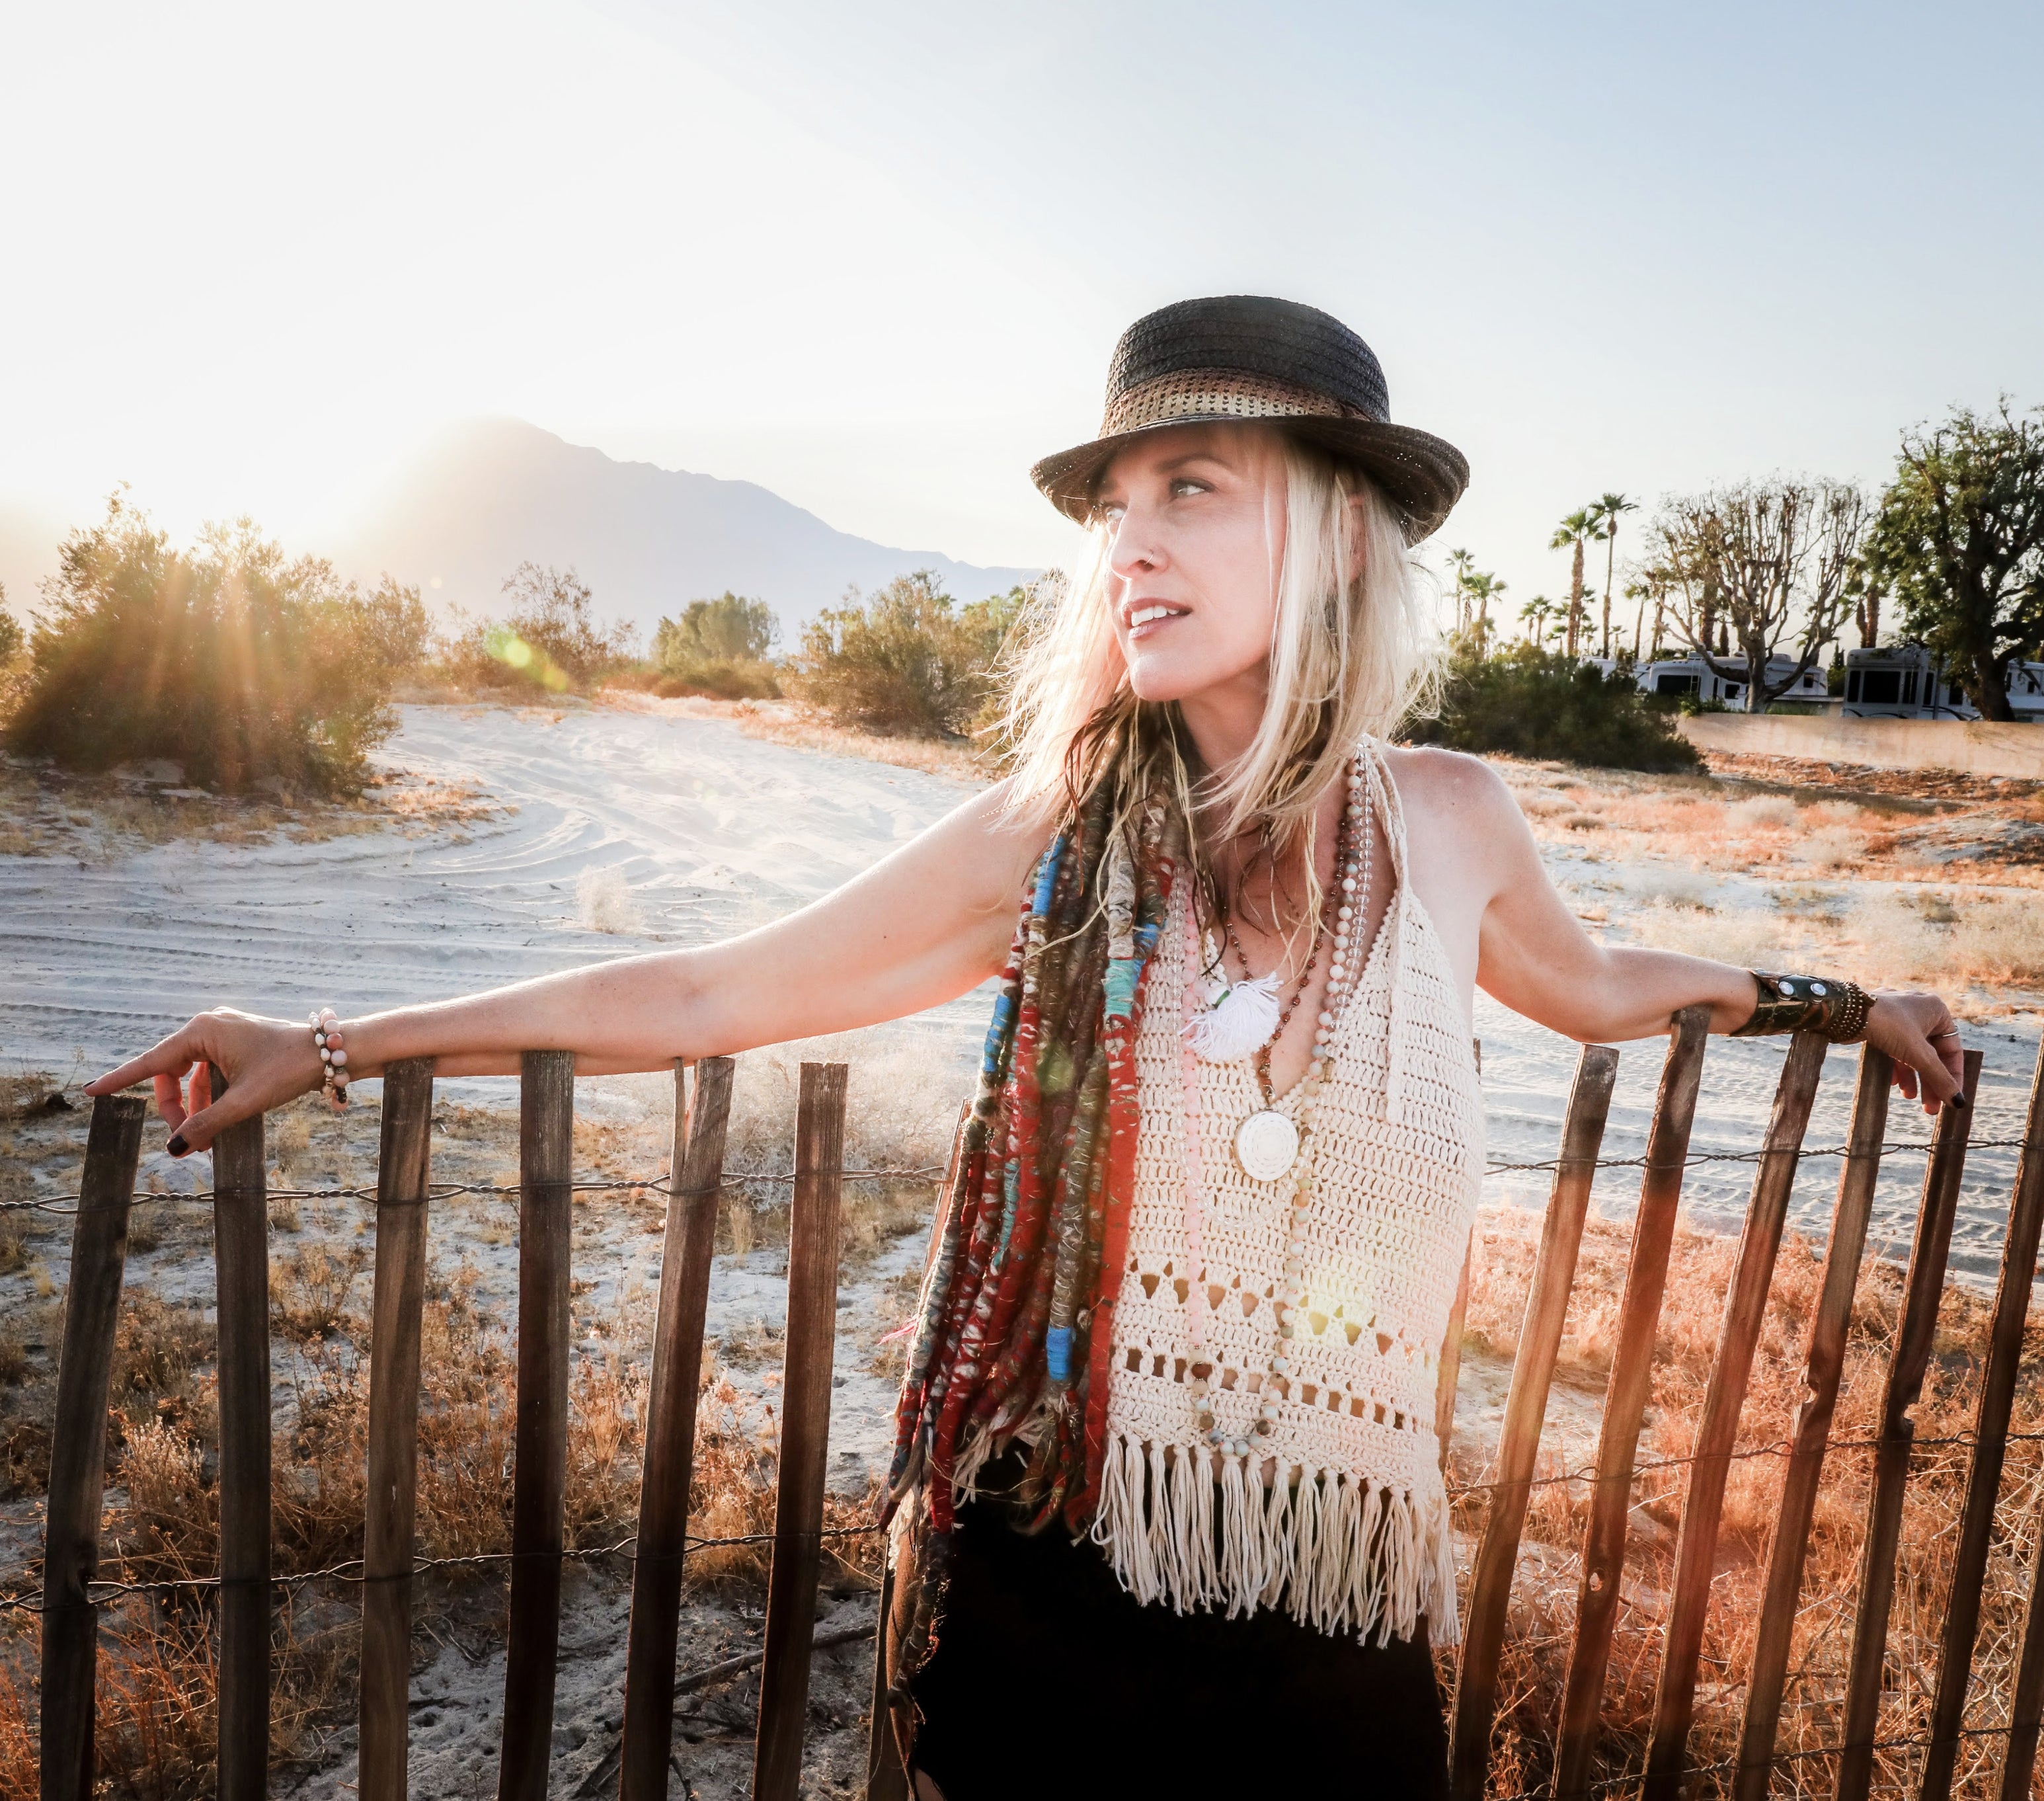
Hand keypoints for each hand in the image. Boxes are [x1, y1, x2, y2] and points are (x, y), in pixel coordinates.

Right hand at [84, 1008, 325, 1154]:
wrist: (332, 1052)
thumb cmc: (289, 1069)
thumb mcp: (244, 1101)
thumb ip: (206, 1124)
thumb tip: (174, 1149)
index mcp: (203, 1030)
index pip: (151, 1062)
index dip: (121, 1079)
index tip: (91, 1091)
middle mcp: (208, 1025)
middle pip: (170, 1072)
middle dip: (175, 1108)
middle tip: (188, 1139)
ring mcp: (222, 1032)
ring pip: (189, 1075)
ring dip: (193, 1106)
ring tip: (203, 1139)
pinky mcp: (235, 1041)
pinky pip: (207, 1071)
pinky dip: (207, 1095)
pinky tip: (215, 1120)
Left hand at [1864, 990, 1966, 1114]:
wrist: (1844, 1012)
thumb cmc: (1888, 1025)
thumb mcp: (1918, 1054)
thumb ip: (1939, 1078)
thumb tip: (1959, 1102)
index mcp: (1937, 1011)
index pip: (1952, 1050)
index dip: (1953, 1076)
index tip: (1952, 1099)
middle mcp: (1919, 1011)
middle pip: (1932, 1054)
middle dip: (1930, 1081)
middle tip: (1931, 1108)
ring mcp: (1898, 1016)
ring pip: (1911, 1052)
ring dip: (1911, 1076)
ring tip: (1908, 1097)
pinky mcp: (1880, 1023)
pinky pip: (1893, 1048)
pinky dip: (1894, 1065)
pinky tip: (1892, 1082)